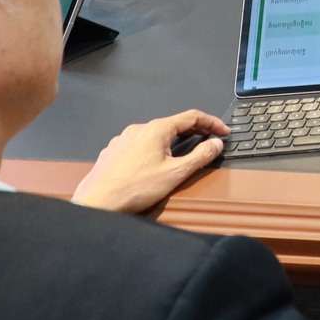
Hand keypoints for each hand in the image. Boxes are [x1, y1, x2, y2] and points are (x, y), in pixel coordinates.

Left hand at [72, 109, 229, 216]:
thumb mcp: (175, 174)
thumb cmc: (134, 188)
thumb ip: (200, 156)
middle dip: (195, 130)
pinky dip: (153, 148)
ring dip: (172, 140)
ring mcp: (123, 140)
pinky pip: (139, 144)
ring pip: (155, 134)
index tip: (223, 132)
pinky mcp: (112, 152)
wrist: (96, 203)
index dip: (212, 122)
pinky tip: (153, 162)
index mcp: (156, 129)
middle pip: (173, 124)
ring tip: (182, 152)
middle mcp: (138, 129)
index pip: (192, 116)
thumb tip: (216, 144)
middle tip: (209, 140)